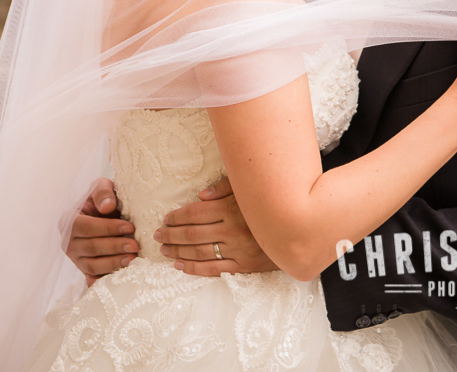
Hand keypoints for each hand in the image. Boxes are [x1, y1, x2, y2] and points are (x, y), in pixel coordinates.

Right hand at [65, 177, 138, 283]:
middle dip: (114, 247)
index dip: (108, 228)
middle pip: (91, 248)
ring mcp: (76, 259)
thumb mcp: (102, 186)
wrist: (105, 212)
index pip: (87, 227)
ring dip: (113, 263)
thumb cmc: (103, 199)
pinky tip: (121, 276)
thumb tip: (107, 207)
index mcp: (68, 221)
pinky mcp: (85, 270)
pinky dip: (106, 278)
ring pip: (93, 265)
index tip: (130, 227)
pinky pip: (94, 278)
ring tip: (132, 259)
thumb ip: (103, 192)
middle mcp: (68, 242)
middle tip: (135, 246)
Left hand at [158, 177, 279, 276]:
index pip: (195, 213)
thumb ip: (225, 188)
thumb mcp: (250, 188)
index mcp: (231, 208)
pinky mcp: (243, 265)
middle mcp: (232, 229)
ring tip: (164, 250)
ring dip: (177, 251)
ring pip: (199, 252)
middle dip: (171, 235)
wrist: (299, 230)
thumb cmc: (271, 205)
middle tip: (157, 235)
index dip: (177, 217)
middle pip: (192, 234)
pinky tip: (179, 265)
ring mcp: (237, 249)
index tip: (165, 219)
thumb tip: (200, 196)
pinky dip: (193, 268)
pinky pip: (213, 269)